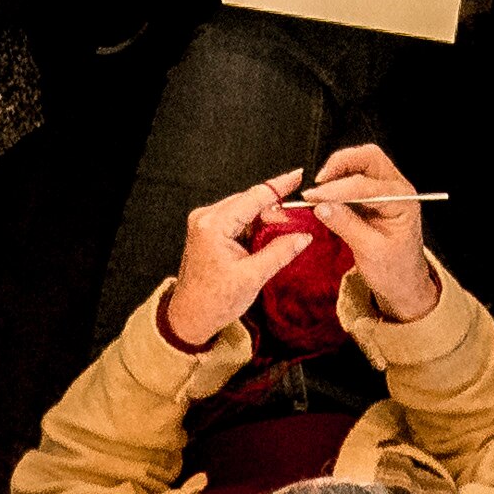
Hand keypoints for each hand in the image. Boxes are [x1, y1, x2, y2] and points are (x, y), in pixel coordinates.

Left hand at [165, 172, 313, 350]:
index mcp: (214, 224)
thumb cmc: (214, 302)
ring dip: (264, 219)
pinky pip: (237, 219)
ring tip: (281, 235)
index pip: (254, 197)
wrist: (189, 318)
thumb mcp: (253, 277)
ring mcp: (205, 222)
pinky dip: (253, 226)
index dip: (279, 186)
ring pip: (244, 209)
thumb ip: (280, 252)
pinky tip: (264, 239)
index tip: (298, 176)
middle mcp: (206, 217)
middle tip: (296, 223)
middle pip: (249, 201)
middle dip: (274, 210)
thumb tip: (304, 236)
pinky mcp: (208, 230)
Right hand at [294, 143, 438, 323]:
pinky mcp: (373, 198)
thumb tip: (321, 206)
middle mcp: (397, 188)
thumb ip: (347, 226)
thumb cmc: (395, 271)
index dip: (338, 189)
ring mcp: (385, 190)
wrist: (405, 285)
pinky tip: (324, 196)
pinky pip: (354, 179)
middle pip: (369, 158)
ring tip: (318, 190)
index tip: (315, 196)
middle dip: (341, 164)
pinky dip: (338, 183)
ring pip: (361, 164)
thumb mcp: (371, 252)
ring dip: (338, 171)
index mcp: (402, 200)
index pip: (366, 184)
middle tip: (318, 182)